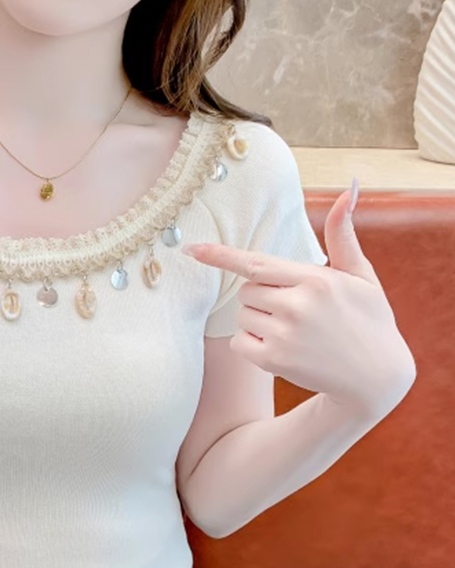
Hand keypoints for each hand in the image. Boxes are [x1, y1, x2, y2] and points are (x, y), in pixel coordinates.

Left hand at [183, 180, 416, 418]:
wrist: (377, 378)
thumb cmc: (369, 320)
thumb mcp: (361, 276)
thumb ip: (343, 236)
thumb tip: (349, 190)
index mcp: (315, 280)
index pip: (255, 263)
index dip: (219, 255)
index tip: (190, 249)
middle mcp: (297, 306)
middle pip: (246, 290)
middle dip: (262, 296)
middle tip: (296, 310)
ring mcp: (284, 335)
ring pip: (242, 315)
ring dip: (258, 321)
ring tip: (294, 331)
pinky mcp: (274, 361)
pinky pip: (238, 342)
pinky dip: (252, 345)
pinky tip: (283, 349)